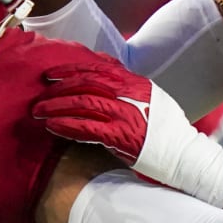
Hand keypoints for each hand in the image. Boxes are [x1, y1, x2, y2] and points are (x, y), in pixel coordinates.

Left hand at [32, 59, 153, 166]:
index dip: (71, 68)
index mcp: (136, 83)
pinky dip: (66, 125)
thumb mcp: (151, 97)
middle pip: (86, 83)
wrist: (183, 155)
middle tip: (40, 94)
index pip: (98, 68)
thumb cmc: (165, 129)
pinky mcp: (121, 137)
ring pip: (82, 103)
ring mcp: (126, 115)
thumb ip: (128, 85)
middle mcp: (130, 95)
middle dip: (59, 87)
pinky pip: (86, 127)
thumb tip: (104, 70)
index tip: (51, 73)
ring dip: (56, 106)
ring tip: (39, 111)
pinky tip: (52, 126)